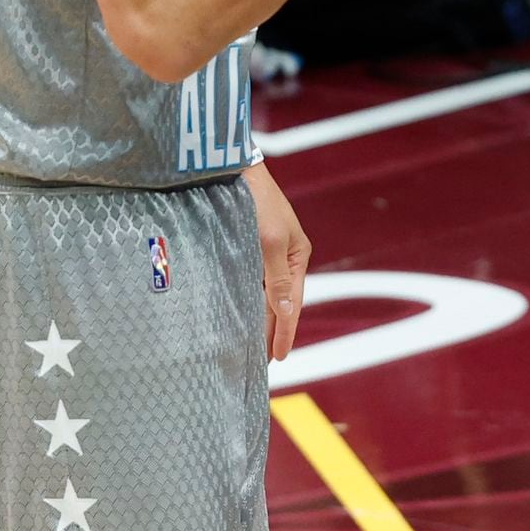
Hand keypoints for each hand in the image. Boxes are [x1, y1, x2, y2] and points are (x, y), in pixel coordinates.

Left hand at [245, 162, 310, 363]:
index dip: (285, 333)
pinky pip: (250, 281)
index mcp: (297, 256)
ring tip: (252, 345)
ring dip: (260, 317)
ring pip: (263, 293)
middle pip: (280, 302)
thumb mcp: (269, 242)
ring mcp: (266, 252)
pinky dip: (248, 300)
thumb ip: (277, 281)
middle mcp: (284, 257)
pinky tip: (241, 313)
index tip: (279, 358)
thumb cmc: (255, 202)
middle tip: (265, 360)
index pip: (292, 305)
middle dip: (274, 331)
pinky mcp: (248, 246)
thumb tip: (287, 314)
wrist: (232, 170)